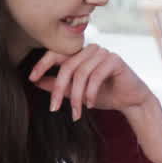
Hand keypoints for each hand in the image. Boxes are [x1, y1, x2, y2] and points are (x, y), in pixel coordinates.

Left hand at [27, 44, 150, 121]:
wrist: (130, 101)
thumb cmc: (104, 95)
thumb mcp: (76, 93)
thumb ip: (57, 86)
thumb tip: (35, 81)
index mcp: (80, 54)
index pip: (57, 53)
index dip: (43, 64)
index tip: (31, 77)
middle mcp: (90, 49)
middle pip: (67, 66)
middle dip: (59, 89)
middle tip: (54, 108)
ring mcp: (103, 53)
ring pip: (81, 73)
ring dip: (77, 96)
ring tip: (77, 113)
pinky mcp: (115, 60)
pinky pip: (96, 75)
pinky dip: (91, 92)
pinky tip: (90, 104)